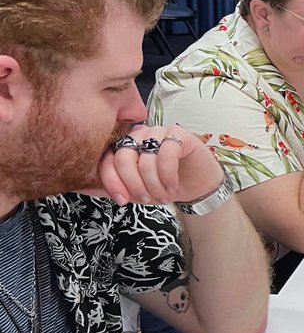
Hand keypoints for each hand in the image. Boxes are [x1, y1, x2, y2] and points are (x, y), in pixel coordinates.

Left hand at [95, 125, 223, 205]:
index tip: (122, 200)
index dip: (112, 182)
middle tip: (147, 199)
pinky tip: (174, 184)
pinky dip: (168, 175)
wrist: (197, 186)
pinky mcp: (179, 134)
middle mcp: (139, 135)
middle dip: (135, 185)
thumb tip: (77, 186)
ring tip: (164, 195)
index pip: (107, 160)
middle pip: (123, 157)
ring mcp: (159, 132)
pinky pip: (166, 154)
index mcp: (124, 145)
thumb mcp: (134, 191)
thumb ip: (110, 187)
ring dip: (155, 185)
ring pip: (145, 159)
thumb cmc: (165, 185)